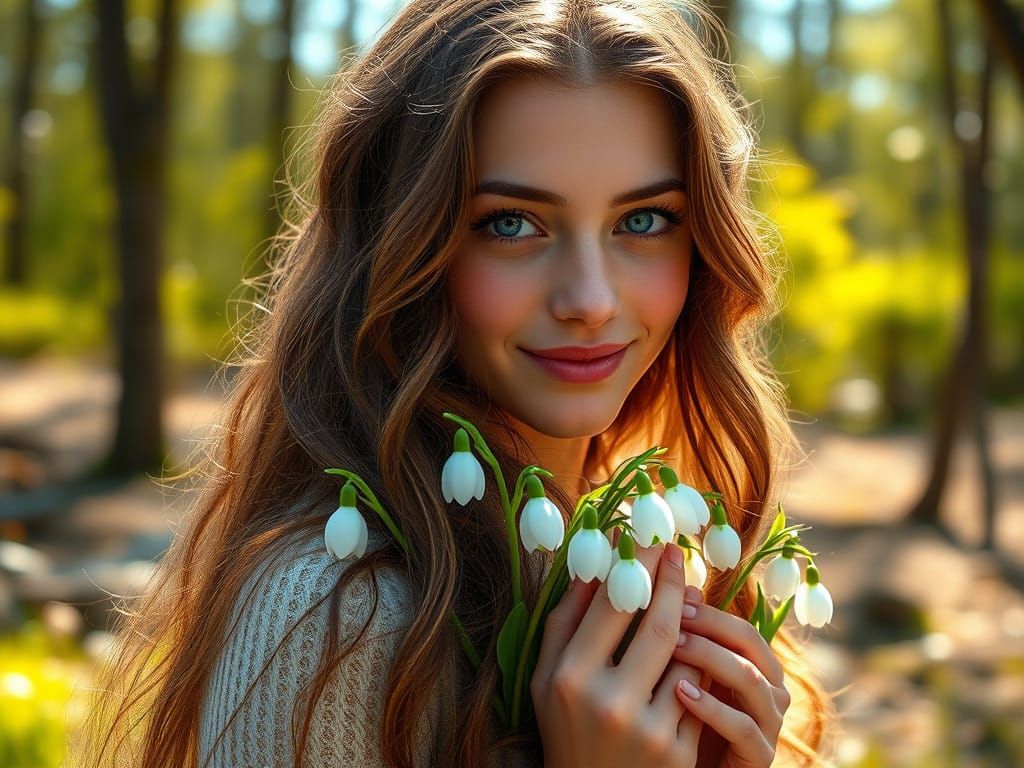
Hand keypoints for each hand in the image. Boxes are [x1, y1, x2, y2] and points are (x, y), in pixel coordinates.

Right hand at [530, 541, 704, 766]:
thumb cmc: (565, 726)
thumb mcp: (547, 677)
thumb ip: (565, 620)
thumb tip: (592, 561)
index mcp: (569, 676)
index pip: (611, 606)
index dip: (633, 567)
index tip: (646, 538)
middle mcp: (607, 701)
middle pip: (659, 626)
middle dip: (672, 582)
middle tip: (677, 552)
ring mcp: (646, 729)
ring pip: (687, 658)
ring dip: (691, 627)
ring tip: (688, 602)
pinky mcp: (676, 752)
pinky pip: (701, 693)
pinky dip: (700, 668)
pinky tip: (695, 654)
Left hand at [671, 586, 791, 766]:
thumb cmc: (683, 721)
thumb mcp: (679, 675)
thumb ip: (681, 640)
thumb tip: (668, 588)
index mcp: (755, 666)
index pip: (739, 626)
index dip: (707, 610)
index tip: (670, 596)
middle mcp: (771, 690)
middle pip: (750, 644)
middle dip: (710, 626)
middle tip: (673, 616)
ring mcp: (769, 723)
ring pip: (750, 679)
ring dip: (710, 658)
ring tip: (672, 647)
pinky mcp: (760, 756)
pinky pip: (743, 726)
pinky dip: (711, 708)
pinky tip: (680, 694)